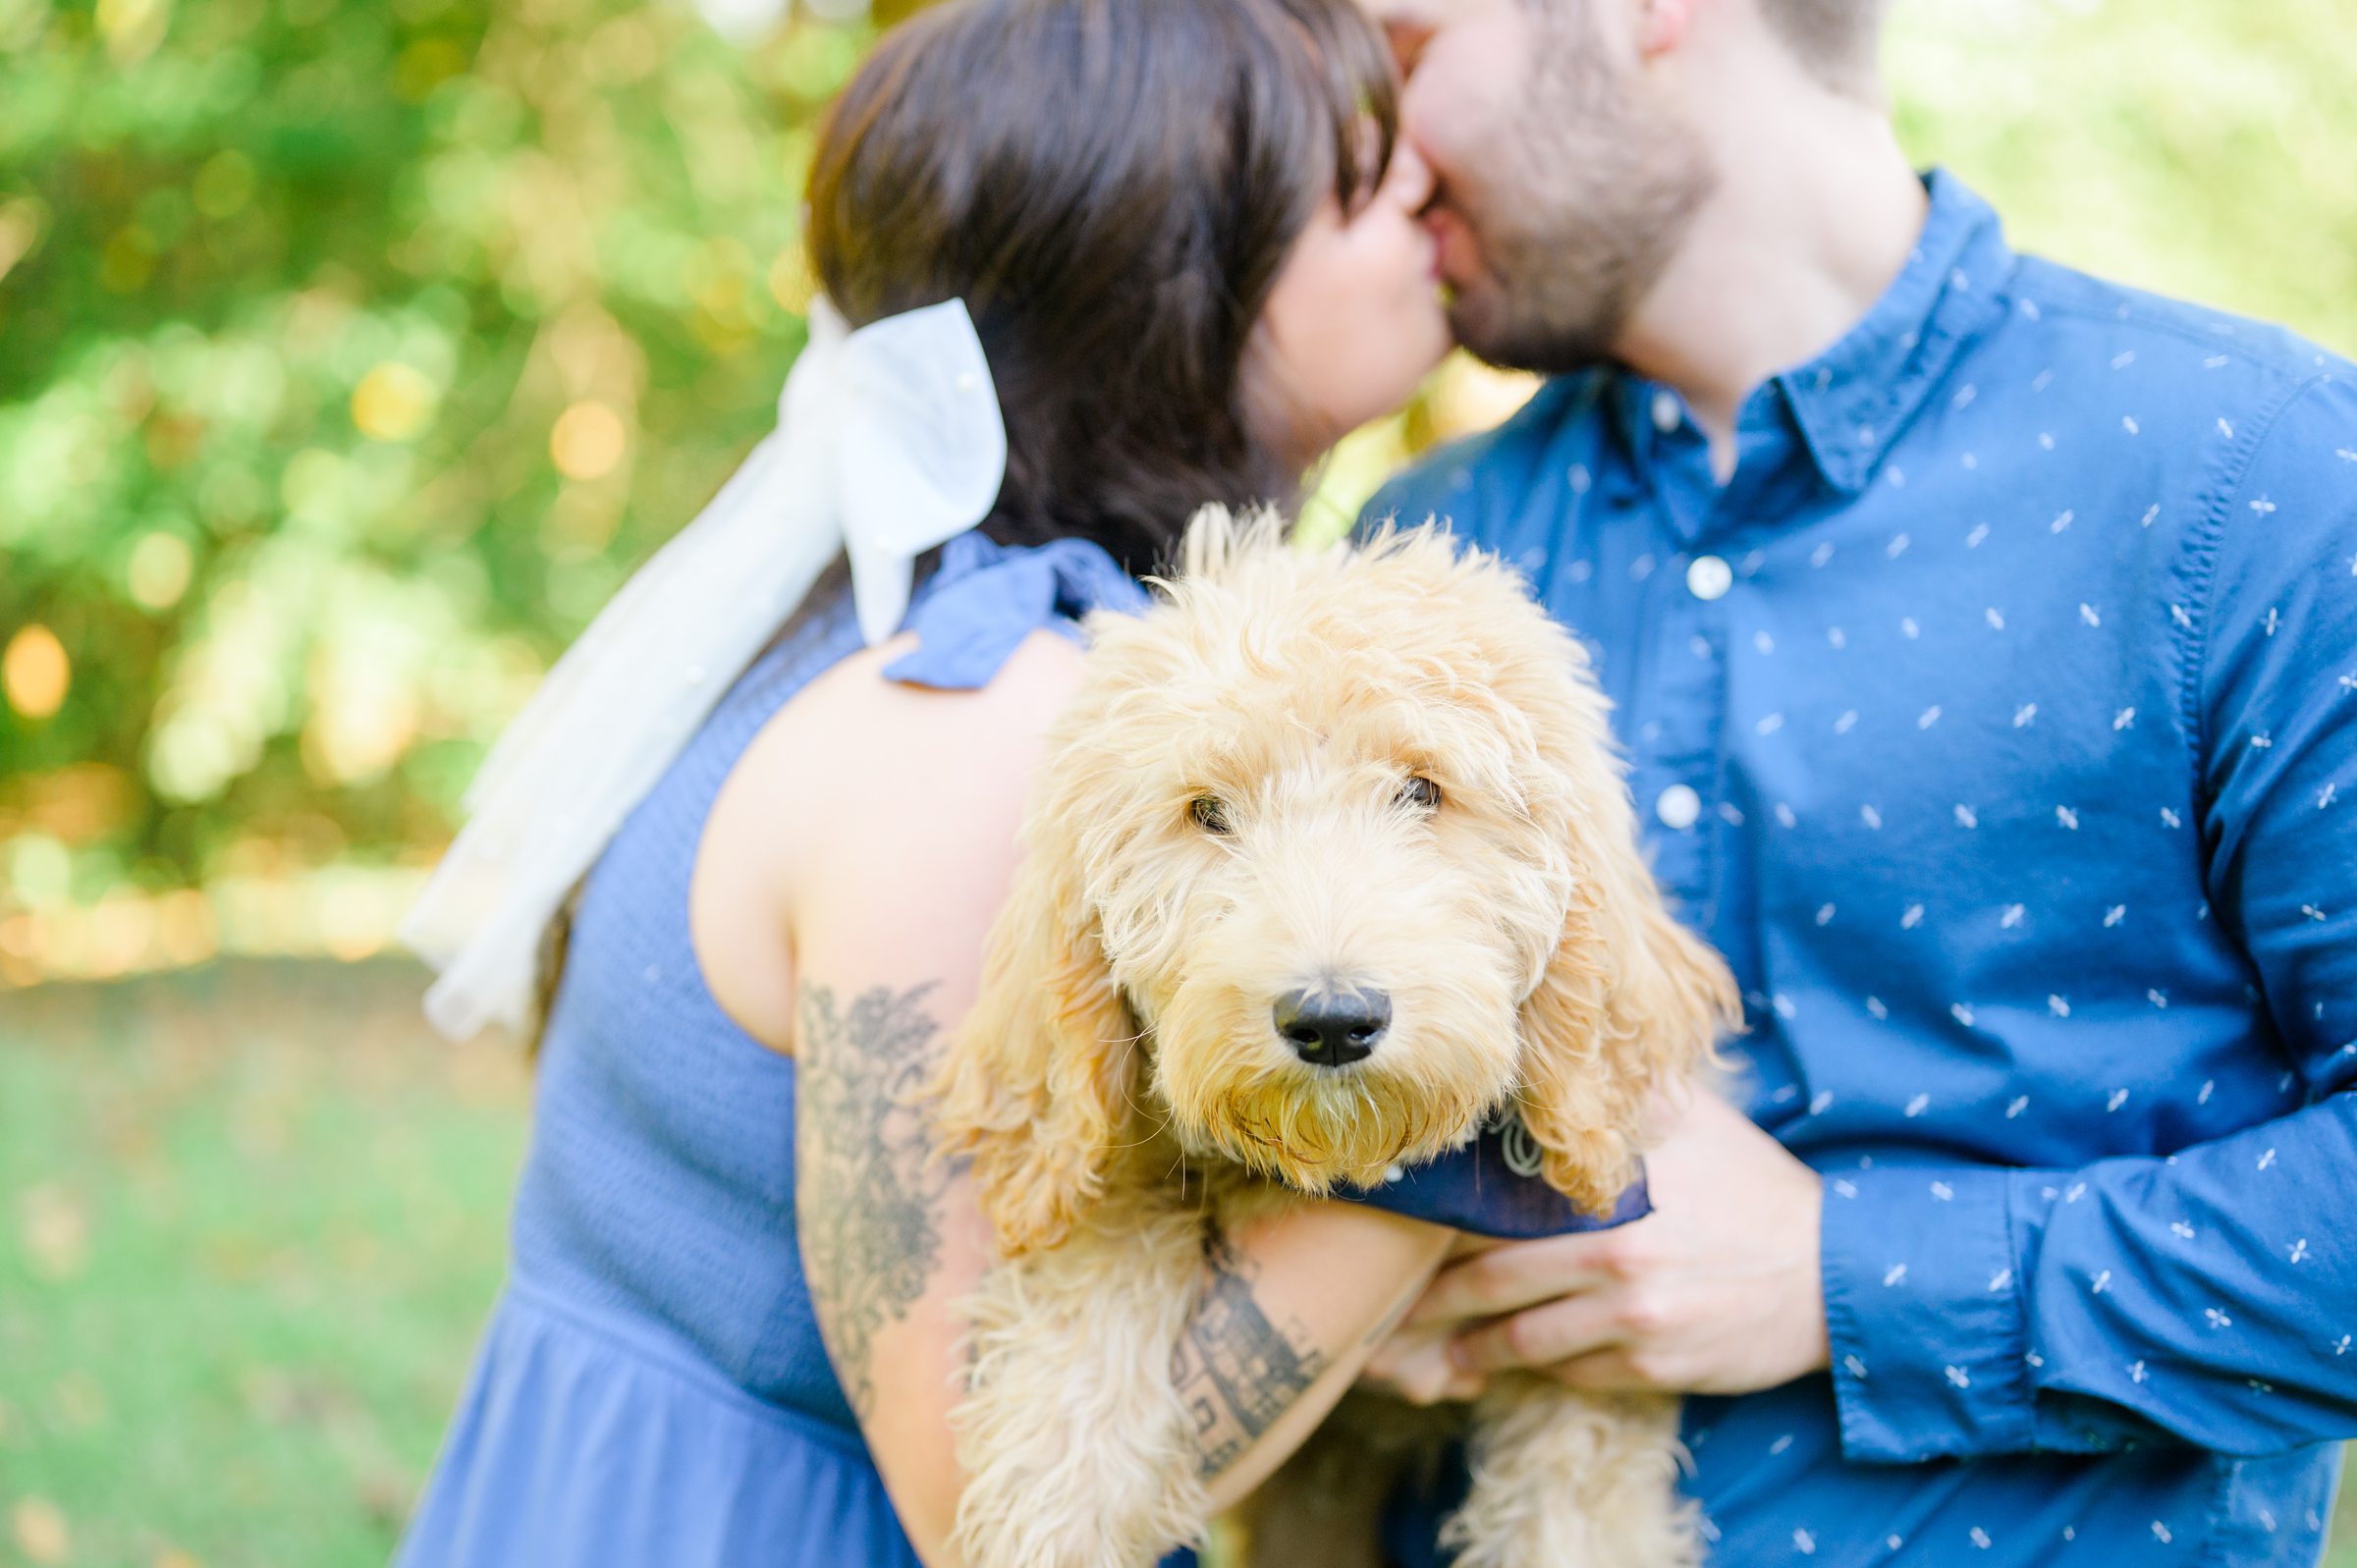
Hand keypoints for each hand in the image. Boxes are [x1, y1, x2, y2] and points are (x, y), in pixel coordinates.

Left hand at [1390, 1093, 1829, 1396]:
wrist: (1835, 1270)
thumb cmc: (1751, 1188)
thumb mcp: (1692, 1122)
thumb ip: (1622, 1097)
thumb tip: (1561, 1043)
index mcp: (1608, 1192)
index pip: (1494, 1210)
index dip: (1433, 1228)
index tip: (1385, 1234)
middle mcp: (1612, 1255)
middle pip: (1487, 1285)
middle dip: (1424, 1306)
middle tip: (1375, 1317)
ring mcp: (1631, 1318)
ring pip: (1518, 1341)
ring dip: (1461, 1351)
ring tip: (1415, 1357)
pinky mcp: (1652, 1366)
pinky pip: (1569, 1373)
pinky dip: (1526, 1372)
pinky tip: (1488, 1370)